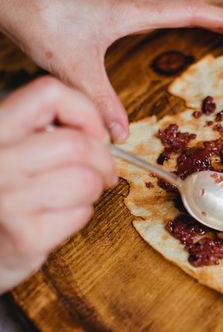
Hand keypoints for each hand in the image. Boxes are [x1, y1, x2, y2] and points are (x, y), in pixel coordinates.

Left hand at [0, 0, 222, 141]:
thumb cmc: (44, 23)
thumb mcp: (75, 68)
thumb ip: (101, 101)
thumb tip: (121, 135)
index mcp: (136, 10)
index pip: (194, 13)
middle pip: (194, 5)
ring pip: (179, 3)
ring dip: (207, 13)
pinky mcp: (118, 3)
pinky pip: (163, 6)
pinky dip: (185, 14)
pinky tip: (184, 20)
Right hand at [0, 76, 115, 291]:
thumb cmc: (6, 192)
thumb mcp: (13, 146)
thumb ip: (43, 128)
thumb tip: (99, 128)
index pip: (48, 94)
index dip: (85, 111)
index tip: (94, 133)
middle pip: (77, 145)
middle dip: (103, 160)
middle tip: (104, 171)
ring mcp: (7, 200)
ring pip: (85, 180)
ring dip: (94, 187)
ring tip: (80, 192)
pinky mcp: (25, 237)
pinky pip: (80, 213)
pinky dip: (81, 214)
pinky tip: (60, 216)